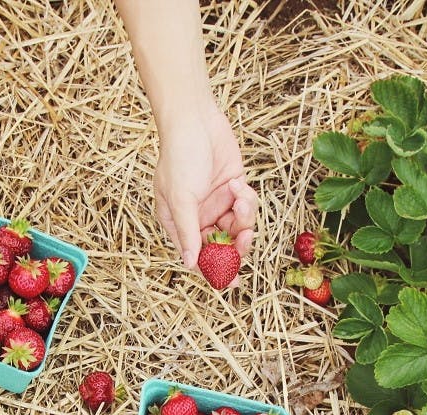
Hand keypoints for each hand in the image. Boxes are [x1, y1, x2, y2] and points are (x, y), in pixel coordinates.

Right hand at [153, 105, 257, 271]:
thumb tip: (189, 264)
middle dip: (237, 245)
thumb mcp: (180, 198)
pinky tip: (237, 183)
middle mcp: (199, 219)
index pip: (198, 257)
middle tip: (245, 238)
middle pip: (223, 247)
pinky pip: (247, 208)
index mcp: (180, 225)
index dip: (214, 271)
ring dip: (244, 217)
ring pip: (238, 228)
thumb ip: (188, 232)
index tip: (231, 282)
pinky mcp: (234, 191)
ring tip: (240, 197)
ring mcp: (218, 205)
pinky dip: (246, 199)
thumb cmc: (179, 156)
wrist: (195, 119)